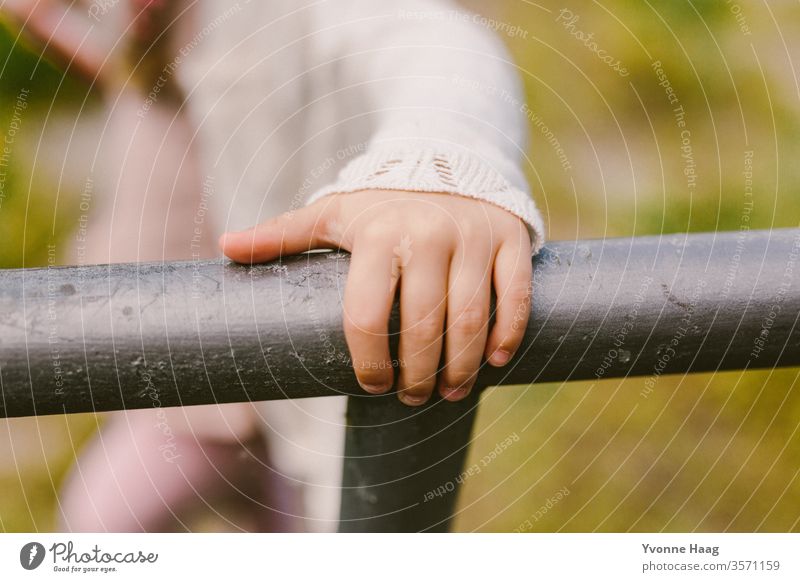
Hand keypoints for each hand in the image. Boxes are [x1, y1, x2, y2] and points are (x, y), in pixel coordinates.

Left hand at [220, 190, 531, 405]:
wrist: (446, 160)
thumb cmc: (382, 203)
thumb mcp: (332, 213)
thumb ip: (283, 233)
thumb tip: (225, 247)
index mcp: (378, 234)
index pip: (367, 315)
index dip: (368, 362)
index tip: (372, 385)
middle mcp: (428, 234)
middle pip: (422, 326)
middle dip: (416, 375)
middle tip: (412, 397)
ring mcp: (473, 236)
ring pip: (470, 318)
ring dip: (459, 367)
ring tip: (448, 391)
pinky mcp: (509, 239)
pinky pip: (513, 295)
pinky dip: (506, 334)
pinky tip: (494, 361)